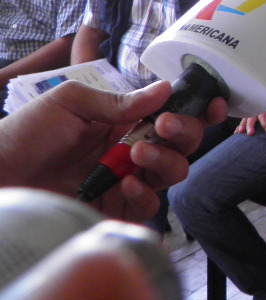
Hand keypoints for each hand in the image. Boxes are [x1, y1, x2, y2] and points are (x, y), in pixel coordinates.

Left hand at [0, 80, 227, 223]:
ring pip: (173, 174)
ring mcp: (122, 182)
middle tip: (165, 126)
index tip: (209, 104)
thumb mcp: (68, 102)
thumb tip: (164, 90)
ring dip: (166, 161)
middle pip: (182, 145)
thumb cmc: (21, 135)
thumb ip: (117, 101)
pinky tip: (124, 182)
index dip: (196, 110)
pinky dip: (144, 194)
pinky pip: (148, 206)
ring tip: (138, 155)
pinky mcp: (112, 210)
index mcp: (122, 122)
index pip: (171, 115)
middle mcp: (129, 151)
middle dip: (184, 134)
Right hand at [237, 101, 265, 135]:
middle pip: (252, 118)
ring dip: (242, 126)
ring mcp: (251, 113)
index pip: (264, 115)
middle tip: (250, 134)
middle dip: (250, 126)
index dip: (265, 123)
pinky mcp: (249, 117)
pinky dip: (239, 126)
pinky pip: (243, 121)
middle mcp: (256, 110)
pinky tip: (236, 132)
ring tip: (239, 133)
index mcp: (265, 107)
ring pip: (245, 119)